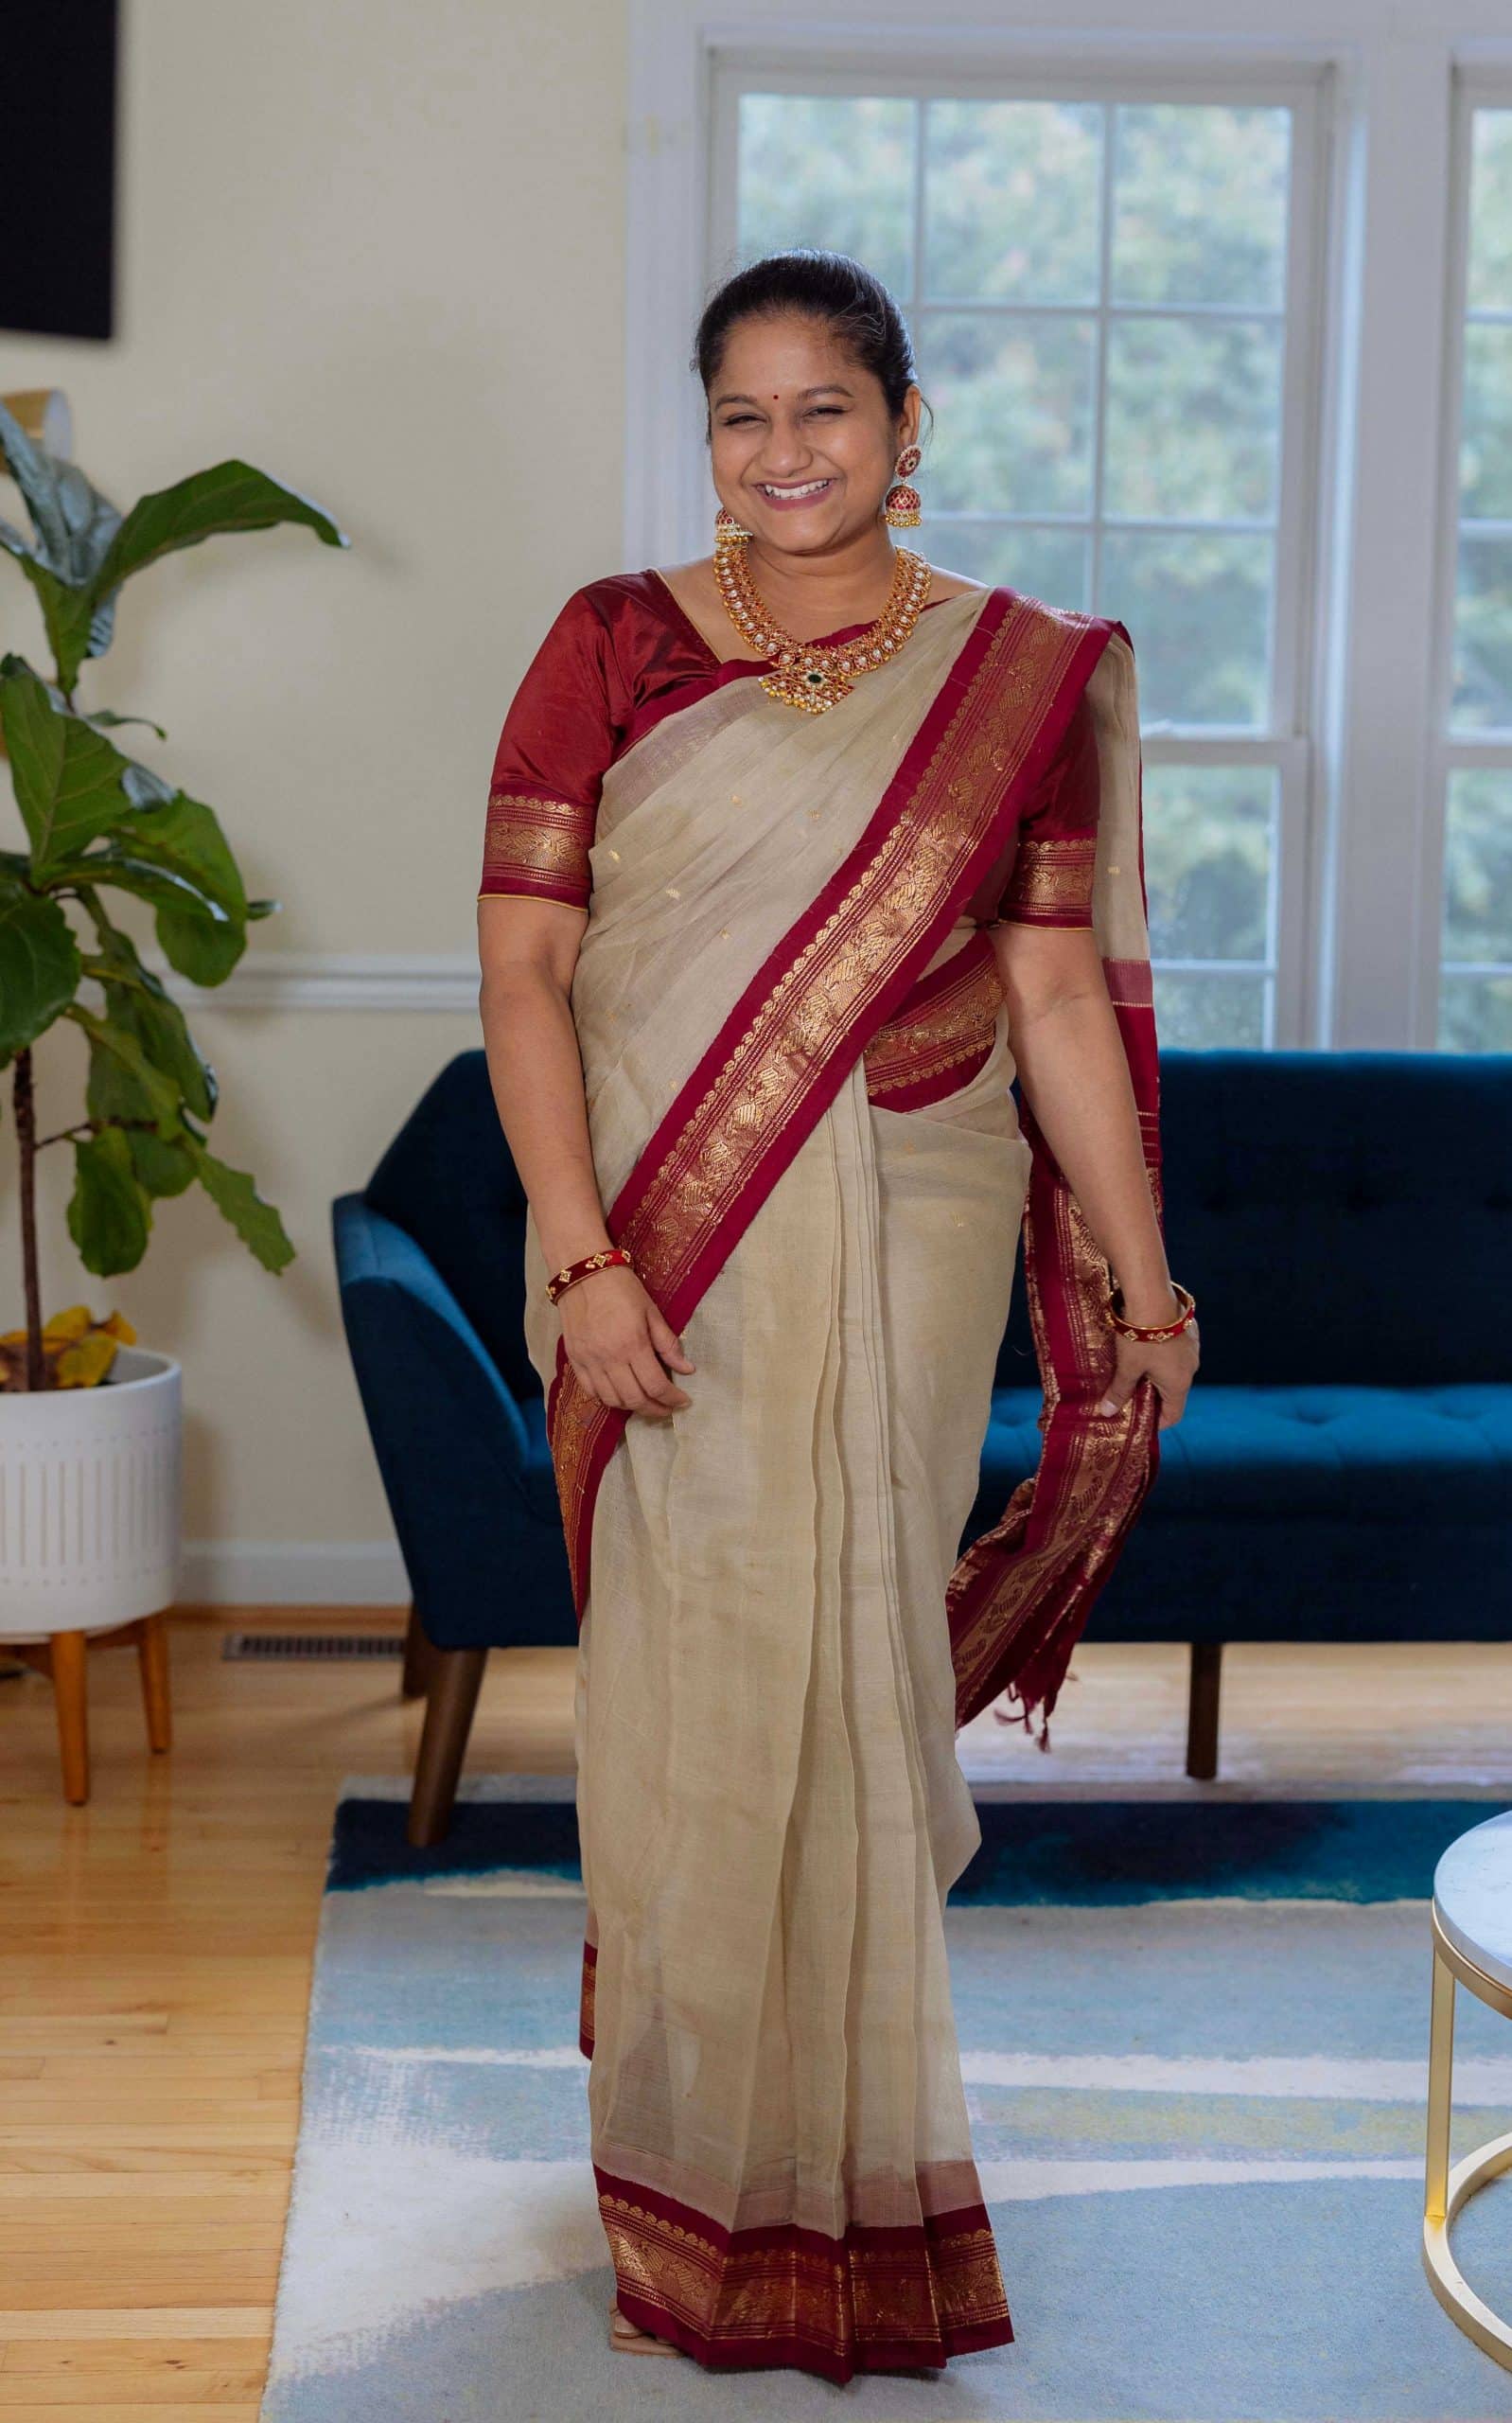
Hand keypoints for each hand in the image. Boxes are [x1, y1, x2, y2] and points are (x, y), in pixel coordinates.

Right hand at [558, 1266, 694, 1420]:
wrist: (582, 1272)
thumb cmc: (621, 1287)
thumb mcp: (651, 1311)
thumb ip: (668, 1343)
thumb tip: (687, 1370)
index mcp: (632, 1344)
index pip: (655, 1385)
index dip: (672, 1399)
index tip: (683, 1401)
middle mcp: (608, 1358)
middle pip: (634, 1399)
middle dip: (655, 1409)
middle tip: (667, 1408)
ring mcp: (588, 1362)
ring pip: (612, 1400)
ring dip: (632, 1407)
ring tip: (646, 1402)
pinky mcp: (574, 1360)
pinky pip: (591, 1391)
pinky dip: (608, 1399)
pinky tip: (621, 1395)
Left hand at [1096, 1314, 1199, 1431]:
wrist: (1153, 1295)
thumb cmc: (1140, 1337)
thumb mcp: (1127, 1366)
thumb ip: (1119, 1391)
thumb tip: (1107, 1412)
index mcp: (1179, 1384)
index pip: (1173, 1415)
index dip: (1156, 1423)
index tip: (1139, 1423)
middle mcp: (1191, 1368)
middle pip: (1173, 1392)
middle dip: (1152, 1396)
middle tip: (1129, 1395)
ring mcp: (1192, 1348)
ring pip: (1175, 1369)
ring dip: (1157, 1373)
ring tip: (1134, 1369)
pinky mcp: (1189, 1329)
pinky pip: (1176, 1350)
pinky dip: (1163, 1354)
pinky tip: (1144, 1345)